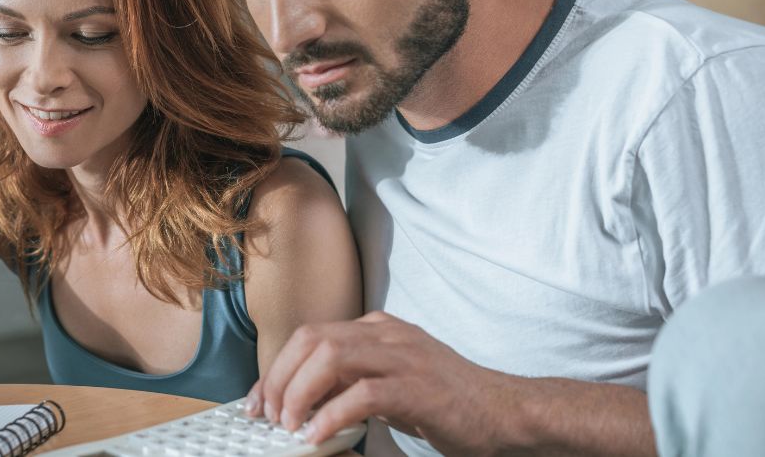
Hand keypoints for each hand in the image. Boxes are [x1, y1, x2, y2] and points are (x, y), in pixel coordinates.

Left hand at [249, 311, 526, 455]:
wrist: (505, 413)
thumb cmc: (448, 402)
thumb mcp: (391, 382)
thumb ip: (350, 382)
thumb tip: (302, 401)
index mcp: (378, 328)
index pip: (311, 335)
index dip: (277, 367)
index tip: (259, 400)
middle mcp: (387, 334)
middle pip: (312, 339)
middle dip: (280, 377)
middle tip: (269, 415)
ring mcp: (403, 356)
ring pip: (330, 356)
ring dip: (299, 392)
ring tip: (290, 425)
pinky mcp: (417, 386)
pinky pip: (362, 393)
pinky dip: (332, 414)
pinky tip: (319, 435)